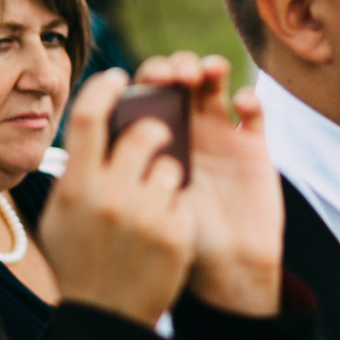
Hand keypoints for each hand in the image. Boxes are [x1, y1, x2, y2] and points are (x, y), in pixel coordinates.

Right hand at [38, 70, 194, 328]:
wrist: (105, 320)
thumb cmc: (77, 260)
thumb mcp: (60, 214)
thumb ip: (77, 172)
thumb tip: (93, 129)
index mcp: (76, 187)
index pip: (90, 117)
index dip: (105, 88)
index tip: (118, 77)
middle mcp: (111, 196)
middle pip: (144, 133)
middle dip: (155, 127)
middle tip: (157, 132)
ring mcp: (147, 216)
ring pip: (170, 166)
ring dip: (164, 174)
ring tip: (149, 201)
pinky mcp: (177, 234)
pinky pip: (181, 198)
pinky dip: (173, 207)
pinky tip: (157, 230)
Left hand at [131, 53, 281, 317]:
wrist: (218, 273)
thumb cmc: (168, 241)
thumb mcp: (136, 206)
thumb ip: (115, 177)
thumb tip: (86, 147)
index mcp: (149, 140)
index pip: (140, 95)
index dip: (137, 81)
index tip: (127, 79)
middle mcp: (183, 131)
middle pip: (176, 81)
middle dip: (172, 67)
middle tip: (170, 75)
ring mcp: (219, 136)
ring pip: (213, 86)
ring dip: (208, 69)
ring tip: (202, 74)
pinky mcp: (253, 147)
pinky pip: (253, 113)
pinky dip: (249, 99)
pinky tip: (240, 102)